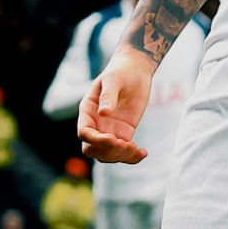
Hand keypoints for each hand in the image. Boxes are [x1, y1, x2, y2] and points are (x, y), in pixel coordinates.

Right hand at [78, 48, 154, 163]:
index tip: (112, 137)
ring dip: (120, 156)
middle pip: (93, 149)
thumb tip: (104, 112)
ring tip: (136, 149)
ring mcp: (109, 130)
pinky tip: (143, 154)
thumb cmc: (120, 72)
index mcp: (88, 112)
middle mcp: (96, 124)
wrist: (134, 71)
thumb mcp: (114, 80)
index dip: (96, 139)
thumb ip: (108, 95)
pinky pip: (123, 150)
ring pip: (107, 154)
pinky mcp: (124, 132)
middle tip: (125, 144)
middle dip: (107, 151)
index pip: (84, 133)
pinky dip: (131, 157)